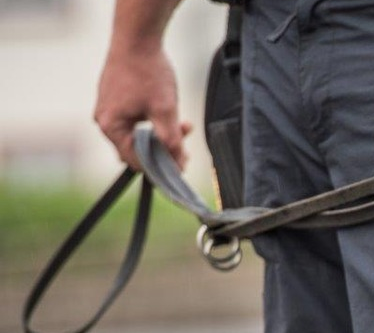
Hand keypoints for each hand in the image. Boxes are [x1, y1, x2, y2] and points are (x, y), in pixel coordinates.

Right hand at [94, 47, 190, 169]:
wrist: (137, 39)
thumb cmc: (147, 72)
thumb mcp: (165, 110)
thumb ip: (171, 140)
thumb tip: (177, 164)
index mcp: (111, 127)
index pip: (136, 161)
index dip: (161, 166)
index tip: (182, 164)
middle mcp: (104, 120)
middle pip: (137, 149)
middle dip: (163, 148)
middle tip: (185, 144)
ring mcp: (108, 109)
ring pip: (139, 134)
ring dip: (162, 134)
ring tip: (183, 125)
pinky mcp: (115, 100)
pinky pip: (135, 120)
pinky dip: (154, 121)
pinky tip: (170, 113)